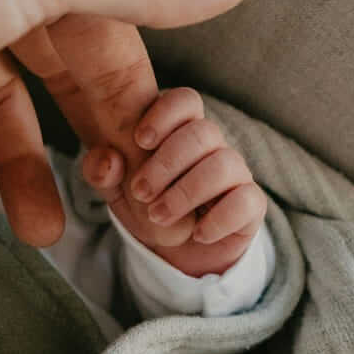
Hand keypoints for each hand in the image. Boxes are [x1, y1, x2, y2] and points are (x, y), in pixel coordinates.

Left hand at [81, 87, 267, 276]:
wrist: (173, 252)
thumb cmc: (146, 205)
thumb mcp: (116, 190)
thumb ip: (103, 170)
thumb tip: (107, 160)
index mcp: (180, 129)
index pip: (185, 101)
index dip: (165, 113)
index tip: (140, 140)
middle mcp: (212, 145)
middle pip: (203, 132)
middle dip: (166, 163)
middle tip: (140, 192)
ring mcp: (235, 172)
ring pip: (225, 163)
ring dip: (186, 192)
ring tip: (158, 215)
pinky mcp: (251, 204)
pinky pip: (247, 200)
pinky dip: (219, 219)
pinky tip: (197, 234)